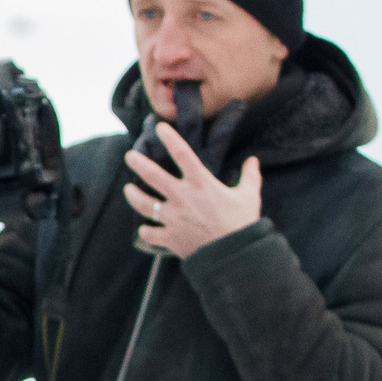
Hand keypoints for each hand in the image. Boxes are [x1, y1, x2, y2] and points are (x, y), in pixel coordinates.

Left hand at [121, 120, 261, 259]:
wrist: (234, 253)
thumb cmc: (242, 222)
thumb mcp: (249, 195)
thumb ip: (250, 176)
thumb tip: (253, 160)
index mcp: (201, 183)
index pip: (182, 153)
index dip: (170, 138)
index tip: (159, 127)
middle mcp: (182, 197)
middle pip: (152, 175)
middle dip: (138, 163)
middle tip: (129, 156)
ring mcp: (172, 217)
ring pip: (143, 203)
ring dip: (133, 195)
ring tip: (127, 189)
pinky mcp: (169, 236)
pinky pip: (149, 233)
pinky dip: (146, 231)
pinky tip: (144, 228)